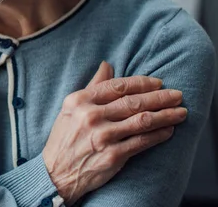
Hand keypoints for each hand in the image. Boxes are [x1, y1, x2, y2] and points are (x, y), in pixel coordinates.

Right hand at [43, 61, 186, 204]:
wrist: (56, 172)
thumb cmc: (65, 137)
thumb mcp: (71, 108)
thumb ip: (92, 87)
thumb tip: (107, 66)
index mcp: (80, 100)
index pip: (117, 86)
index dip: (141, 83)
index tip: (158, 83)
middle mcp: (90, 116)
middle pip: (133, 102)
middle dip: (160, 97)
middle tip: (177, 95)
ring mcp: (102, 136)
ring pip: (142, 121)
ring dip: (165, 115)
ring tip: (180, 112)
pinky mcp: (113, 156)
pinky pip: (142, 142)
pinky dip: (158, 135)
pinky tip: (168, 130)